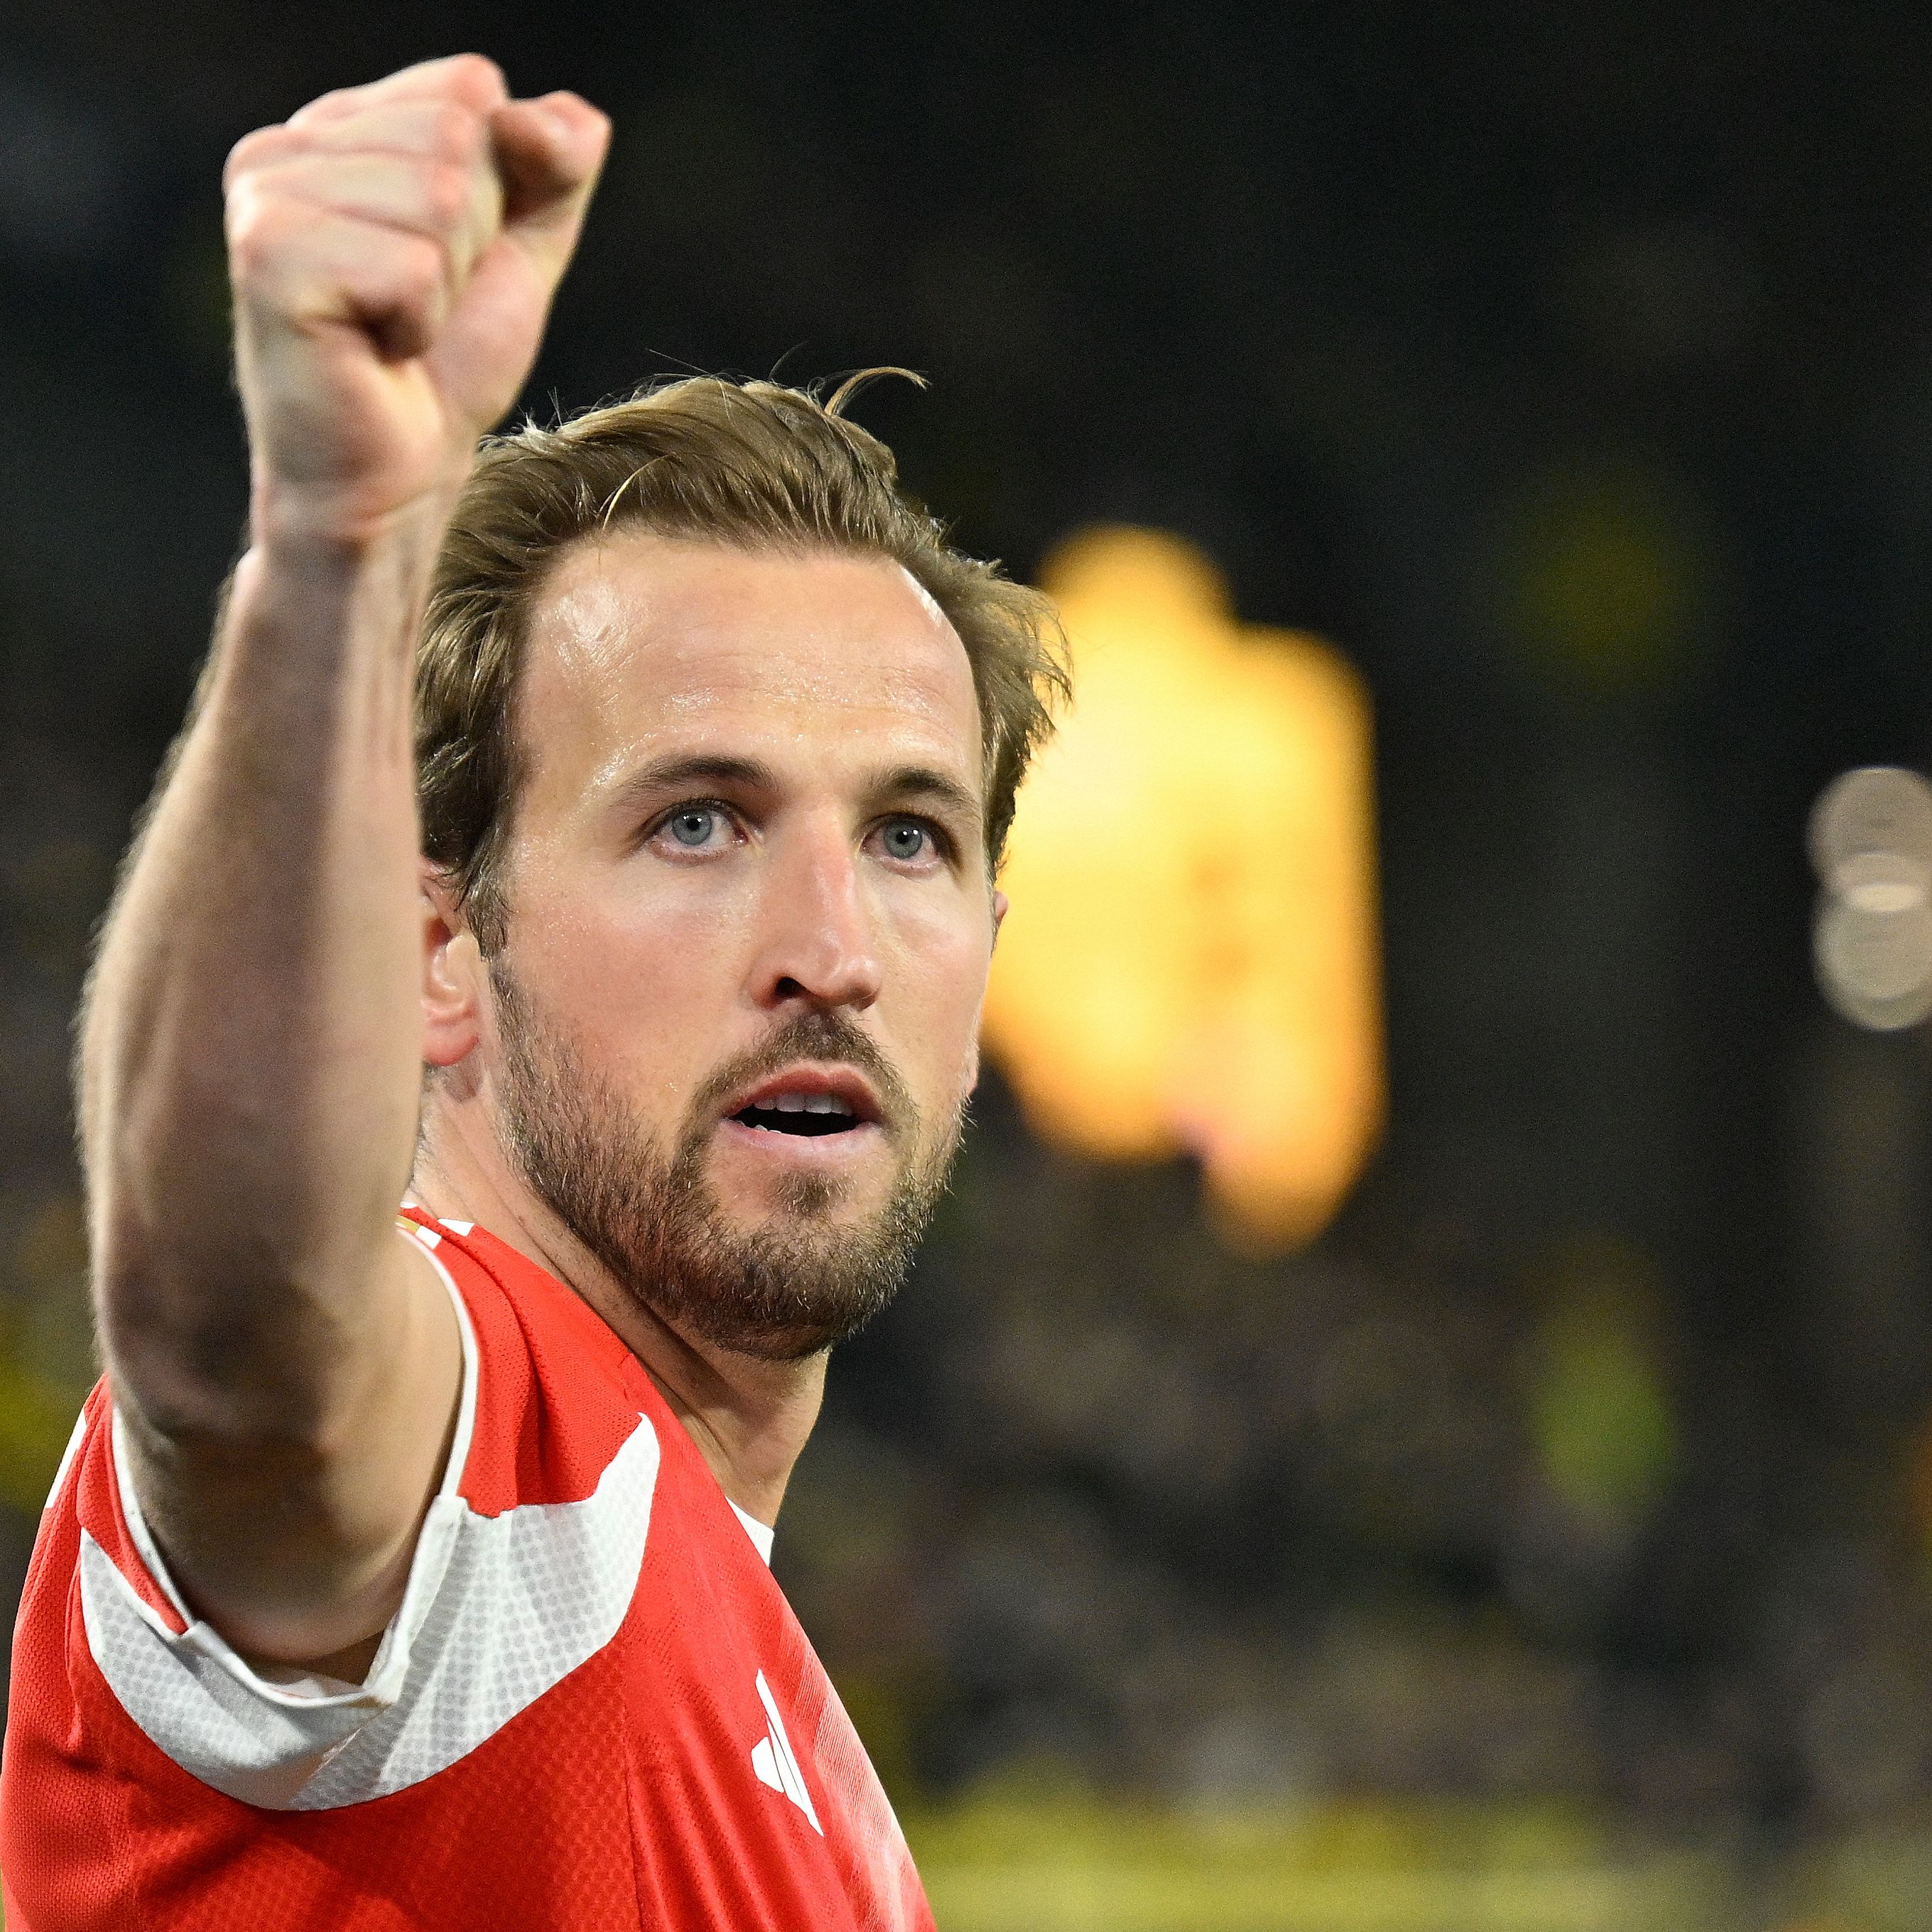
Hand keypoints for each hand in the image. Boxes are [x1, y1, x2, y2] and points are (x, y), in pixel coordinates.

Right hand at [223, 55, 607, 539]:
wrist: (400, 476)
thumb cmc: (447, 367)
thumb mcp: (521, 248)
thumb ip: (555, 166)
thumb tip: (554, 117)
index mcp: (336, 126)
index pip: (470, 88)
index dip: (499, 189)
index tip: (446, 261)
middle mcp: (283, 145)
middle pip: (458, 137)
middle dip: (473, 240)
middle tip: (419, 307)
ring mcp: (266, 197)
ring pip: (440, 200)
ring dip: (445, 287)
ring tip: (395, 330)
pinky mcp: (269, 258)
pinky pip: (412, 265)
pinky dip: (418, 324)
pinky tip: (375, 352)